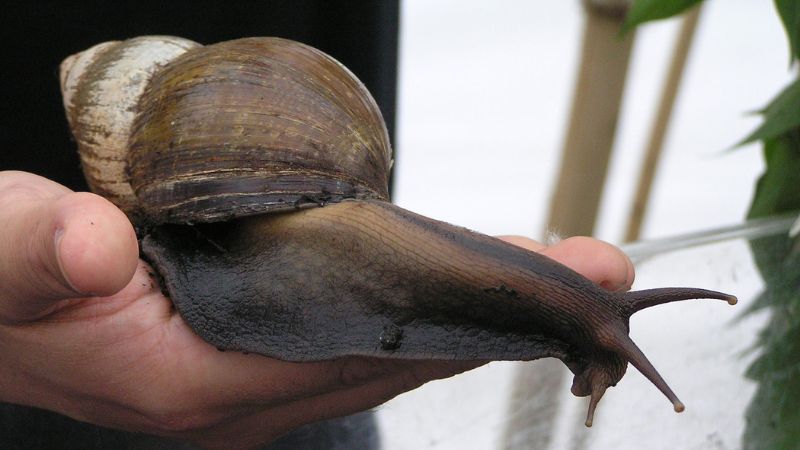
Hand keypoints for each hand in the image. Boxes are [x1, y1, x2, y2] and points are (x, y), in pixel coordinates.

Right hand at [0, 170, 633, 448]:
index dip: (463, 319)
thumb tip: (89, 241)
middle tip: (592, 271)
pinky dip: (417, 315)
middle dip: (499, 315)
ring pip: (389, 351)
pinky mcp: (249, 357)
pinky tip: (457, 291)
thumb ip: (32, 252)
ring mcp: (251, 383)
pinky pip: (358, 339)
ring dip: (471, 314)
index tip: (549, 282)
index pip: (364, 352)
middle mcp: (242, 397)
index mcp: (197, 380)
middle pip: (400, 355)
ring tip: (553, 274)